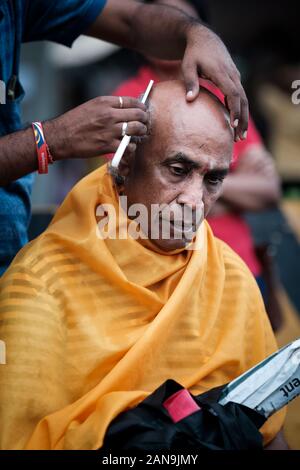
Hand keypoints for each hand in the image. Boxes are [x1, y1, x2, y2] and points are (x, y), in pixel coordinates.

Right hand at [45, 96, 148, 160]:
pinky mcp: (108, 145)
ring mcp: (110, 130)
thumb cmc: (74, 122)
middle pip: (138, 114)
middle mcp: (109, 115)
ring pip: (136, 129)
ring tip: (138, 135)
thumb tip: (124, 110)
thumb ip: (108, 107)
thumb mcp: (91, 107)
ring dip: (140, 133)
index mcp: (105, 102)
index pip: (132, 101)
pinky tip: (128, 147)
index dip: (141, 107)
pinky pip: (128, 146)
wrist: (60, 137)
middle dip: (145, 119)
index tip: (143, 111)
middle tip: (144, 124)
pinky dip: (131, 148)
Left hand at [182, 23, 247, 140]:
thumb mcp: (187, 66)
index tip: (232, 125)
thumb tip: (189, 100)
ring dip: (243, 118)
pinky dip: (239, 110)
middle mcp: (232, 75)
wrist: (204, 38)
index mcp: (222, 73)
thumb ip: (189, 82)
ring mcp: (235, 77)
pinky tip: (235, 124)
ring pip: (244, 99)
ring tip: (240, 136)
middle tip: (239, 138)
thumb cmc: (193, 53)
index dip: (234, 110)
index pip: (233, 94)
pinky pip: (240, 97)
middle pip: (243, 100)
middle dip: (243, 120)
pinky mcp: (234, 79)